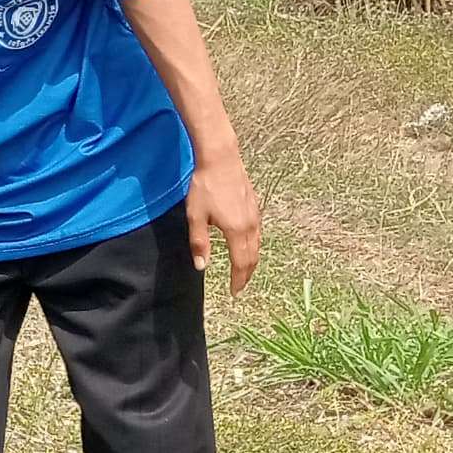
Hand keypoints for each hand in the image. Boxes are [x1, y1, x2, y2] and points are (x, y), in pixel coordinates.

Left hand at [188, 149, 262, 294]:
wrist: (221, 159)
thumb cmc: (205, 186)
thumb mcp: (196, 217)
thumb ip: (199, 243)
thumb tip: (201, 266)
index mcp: (236, 230)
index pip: (240, 263)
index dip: (238, 280)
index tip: (234, 292)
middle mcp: (250, 225)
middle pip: (252, 257)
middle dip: (246, 274)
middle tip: (240, 286)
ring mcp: (255, 215)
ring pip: (257, 245)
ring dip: (251, 261)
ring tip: (243, 271)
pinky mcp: (255, 207)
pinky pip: (257, 233)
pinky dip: (253, 246)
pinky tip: (246, 246)